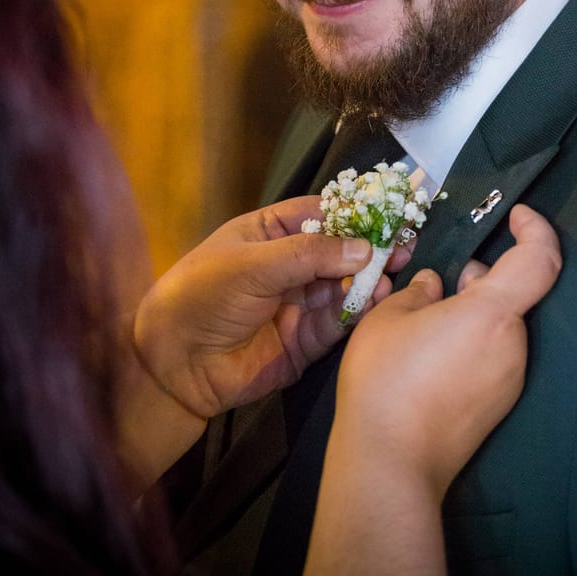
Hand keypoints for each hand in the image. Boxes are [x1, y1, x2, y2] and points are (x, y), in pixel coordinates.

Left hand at [133, 196, 379, 418]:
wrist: (172, 364)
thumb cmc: (202, 295)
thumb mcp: (252, 265)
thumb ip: (309, 255)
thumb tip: (364, 246)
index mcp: (271, 234)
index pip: (322, 215)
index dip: (356, 214)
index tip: (391, 212)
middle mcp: (289, 266)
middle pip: (340, 252)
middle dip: (371, 249)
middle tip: (404, 246)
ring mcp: (298, 304)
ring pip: (343, 287)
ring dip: (367, 281)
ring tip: (389, 276)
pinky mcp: (304, 342)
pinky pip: (336, 323)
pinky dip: (356, 313)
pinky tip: (372, 301)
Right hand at [333, 204, 561, 496]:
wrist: (390, 463)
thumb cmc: (387, 380)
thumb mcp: (389, 316)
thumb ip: (420, 291)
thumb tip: (436, 285)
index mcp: (493, 313)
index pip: (540, 259)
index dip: (535, 229)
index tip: (516, 214)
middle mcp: (513, 345)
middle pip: (510, 296)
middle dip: (479, 282)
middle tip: (438, 285)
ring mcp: (509, 380)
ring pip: (498, 329)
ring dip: (471, 316)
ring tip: (422, 325)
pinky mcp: (498, 407)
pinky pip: (492, 358)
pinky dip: (470, 345)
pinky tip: (429, 358)